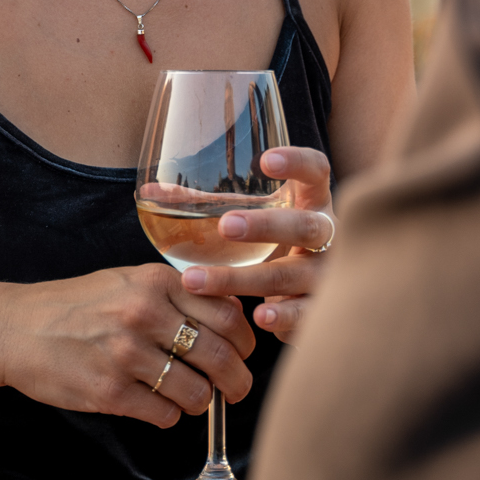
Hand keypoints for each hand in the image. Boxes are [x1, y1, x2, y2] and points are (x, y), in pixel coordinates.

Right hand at [0, 263, 254, 430]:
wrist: (17, 328)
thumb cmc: (79, 305)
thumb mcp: (129, 281)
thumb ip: (176, 294)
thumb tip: (232, 317)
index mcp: (155, 281)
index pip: (227, 313)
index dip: (245, 341)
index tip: (244, 353)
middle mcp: (144, 313)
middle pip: (220, 355)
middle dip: (237, 381)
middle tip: (236, 390)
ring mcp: (126, 354)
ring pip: (197, 392)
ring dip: (201, 402)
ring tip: (189, 397)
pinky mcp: (109, 392)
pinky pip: (165, 414)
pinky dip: (170, 416)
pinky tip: (156, 405)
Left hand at [179, 146, 333, 345]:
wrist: (320, 297)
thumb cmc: (273, 246)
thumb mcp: (249, 220)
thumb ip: (206, 205)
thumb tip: (150, 192)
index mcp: (313, 202)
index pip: (317, 172)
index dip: (297, 164)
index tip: (265, 161)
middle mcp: (328, 236)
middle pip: (307, 225)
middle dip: (267, 226)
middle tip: (226, 226)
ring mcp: (330, 275)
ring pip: (294, 274)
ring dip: (247, 279)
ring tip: (201, 280)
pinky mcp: (324, 310)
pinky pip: (308, 313)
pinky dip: (284, 316)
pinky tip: (259, 318)